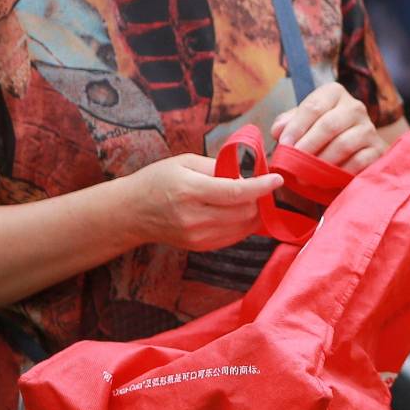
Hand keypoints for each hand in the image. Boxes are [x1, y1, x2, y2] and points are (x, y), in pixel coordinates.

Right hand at [131, 154, 284, 251]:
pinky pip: (235, 236)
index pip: (235, 192)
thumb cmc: (158, 180)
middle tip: (259, 184)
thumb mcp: (184, 162)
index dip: (260, 187)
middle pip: (244, 212)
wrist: (131, 212)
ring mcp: (197, 236)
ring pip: (244, 227)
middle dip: (259, 198)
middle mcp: (193, 217)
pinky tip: (238, 210)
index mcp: (188, 191)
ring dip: (255, 211)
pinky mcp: (200, 247)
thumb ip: (218, 167)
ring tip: (249, 196)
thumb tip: (247, 174)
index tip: (277, 179)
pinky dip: (244, 223)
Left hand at [271, 82, 385, 172]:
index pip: (314, 106)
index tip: (284, 144)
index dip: (296, 127)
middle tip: (292, 162)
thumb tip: (278, 131)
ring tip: (305, 175)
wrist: (354, 147)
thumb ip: (288, 122)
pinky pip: (358, 162)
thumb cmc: (322, 132)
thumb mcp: (303, 122)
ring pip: (344, 144)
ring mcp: (369, 128)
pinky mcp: (378, 149)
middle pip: (329, 125)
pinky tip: (326, 178)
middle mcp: (355, 107)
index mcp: (334, 94)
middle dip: (307, 146)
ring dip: (321, 162)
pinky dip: (339, 172)